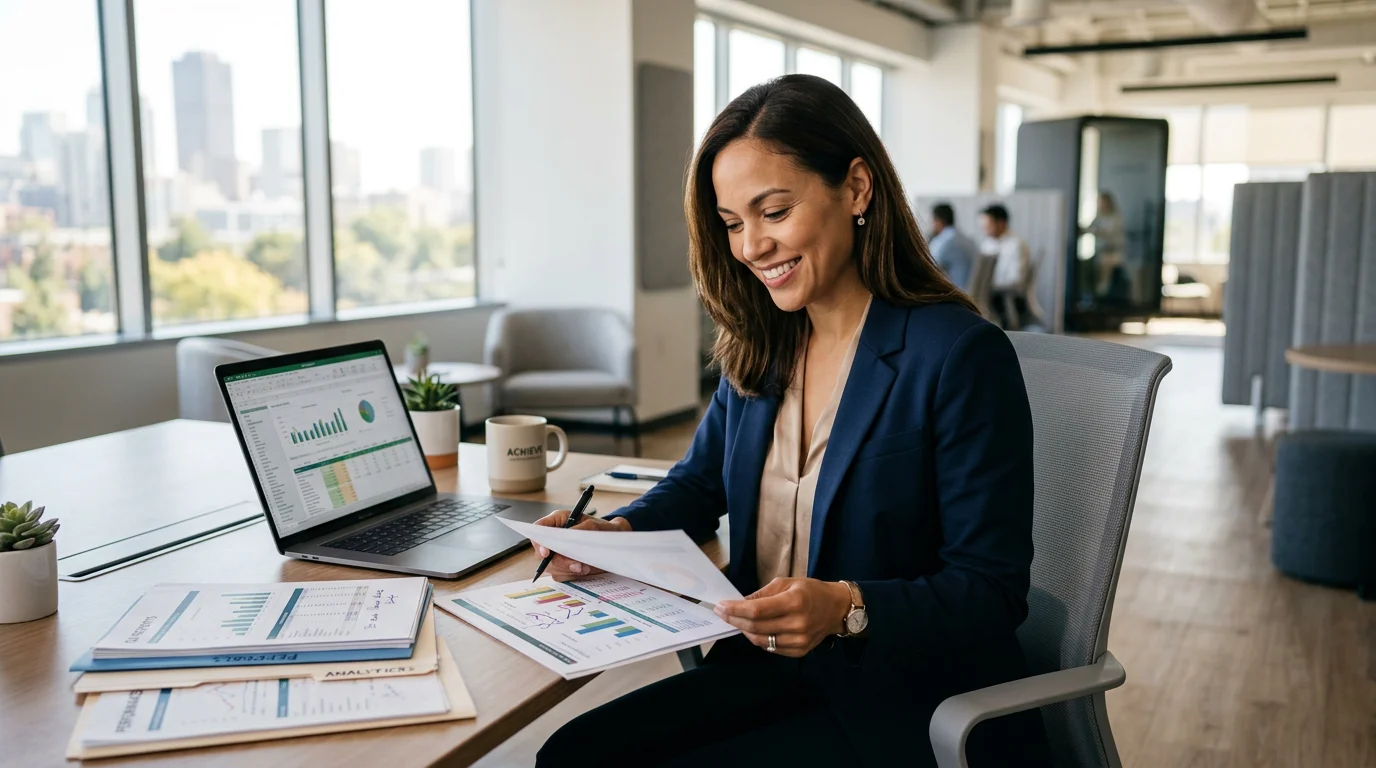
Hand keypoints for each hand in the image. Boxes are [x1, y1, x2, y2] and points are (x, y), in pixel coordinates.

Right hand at [532, 510, 630, 580]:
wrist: (615, 542)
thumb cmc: (604, 529)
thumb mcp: (593, 526)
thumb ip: (577, 531)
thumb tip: (563, 539)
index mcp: (557, 521)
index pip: (538, 530)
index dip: (538, 542)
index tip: (546, 553)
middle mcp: (555, 537)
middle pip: (543, 552)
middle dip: (558, 561)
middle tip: (576, 564)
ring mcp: (559, 552)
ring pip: (551, 566)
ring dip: (567, 569)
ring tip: (585, 567)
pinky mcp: (564, 565)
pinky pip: (561, 574)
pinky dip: (572, 575)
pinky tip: (584, 569)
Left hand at [713, 577, 851, 657]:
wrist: (836, 608)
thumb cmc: (810, 591)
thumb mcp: (786, 583)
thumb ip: (762, 594)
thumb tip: (740, 603)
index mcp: (794, 602)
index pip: (756, 611)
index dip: (735, 610)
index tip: (720, 606)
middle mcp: (797, 624)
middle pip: (755, 627)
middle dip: (734, 620)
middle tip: (722, 613)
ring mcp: (799, 640)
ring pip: (761, 641)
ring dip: (744, 631)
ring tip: (737, 621)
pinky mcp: (800, 651)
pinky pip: (771, 648)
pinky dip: (759, 639)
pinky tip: (755, 629)